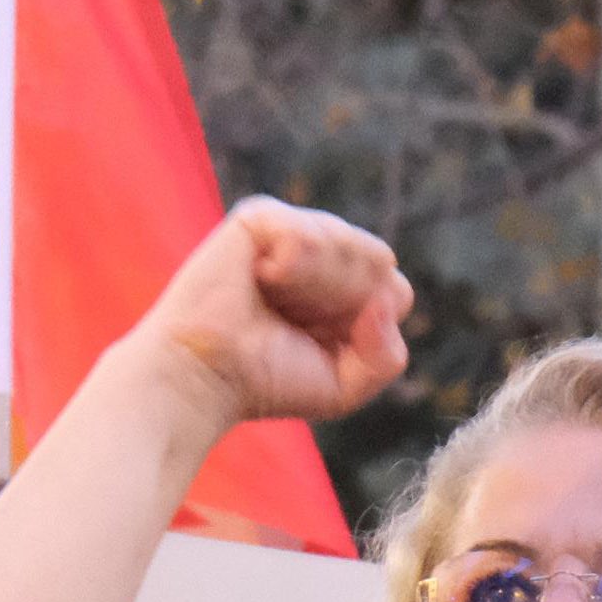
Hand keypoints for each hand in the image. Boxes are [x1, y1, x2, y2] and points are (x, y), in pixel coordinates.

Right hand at [126, 199, 411, 437]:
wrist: (205, 376)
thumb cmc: (268, 382)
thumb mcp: (346, 385)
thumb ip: (387, 356)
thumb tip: (387, 301)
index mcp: (348, 290)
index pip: (396, 291)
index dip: (368, 326)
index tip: (320, 347)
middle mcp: (324, 254)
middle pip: (381, 263)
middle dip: (345, 305)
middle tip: (292, 323)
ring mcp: (294, 230)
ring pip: (350, 246)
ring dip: (316, 291)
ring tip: (270, 301)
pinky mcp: (262, 216)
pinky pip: (308, 234)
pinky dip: (291, 269)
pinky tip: (260, 279)